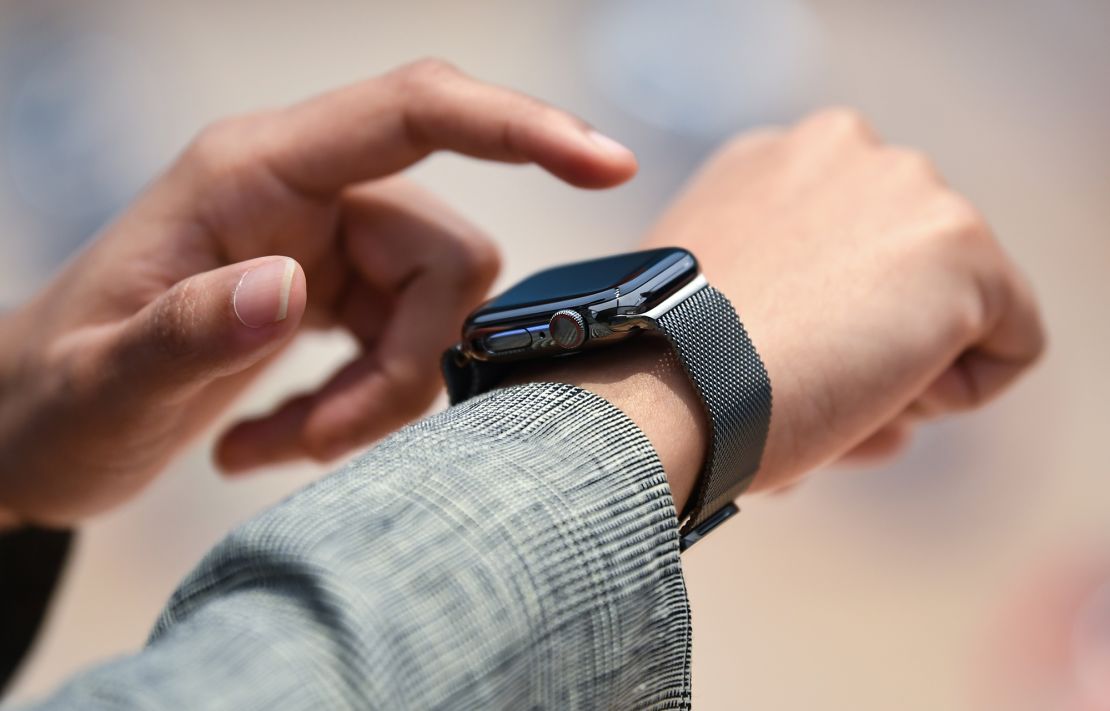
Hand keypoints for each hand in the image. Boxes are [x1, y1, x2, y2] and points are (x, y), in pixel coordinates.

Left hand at [0, 59, 637, 525]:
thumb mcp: (103, 385)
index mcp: (254, 172)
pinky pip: (409, 345)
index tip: (606, 165)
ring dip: (380, 397)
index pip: (417, 112)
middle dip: (407, 363)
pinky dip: (362, 406)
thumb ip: (188, 334)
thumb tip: (294, 292)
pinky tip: (275, 439)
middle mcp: (307, 194)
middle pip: (447, 255)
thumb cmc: (54, 399)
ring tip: (281, 444)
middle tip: (318, 438)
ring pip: (438, 313)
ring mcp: (329, 244)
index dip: (519, 126)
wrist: (37, 426)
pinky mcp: (338, 294)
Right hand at [639, 108, 1044, 493]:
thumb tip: (828, 343)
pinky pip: (1007, 345)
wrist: (667, 388)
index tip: (778, 361)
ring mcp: (906, 187)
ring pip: (956, 307)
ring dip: (906, 368)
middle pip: (905, 269)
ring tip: (830, 396)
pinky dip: (955, 394)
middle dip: (872, 340)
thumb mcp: (697, 294)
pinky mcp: (963, 246)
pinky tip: (874, 397)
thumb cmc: (663, 372)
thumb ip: (761, 280)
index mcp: (768, 160)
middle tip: (807, 389)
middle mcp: (839, 146)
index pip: (850, 242)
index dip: (825, 320)